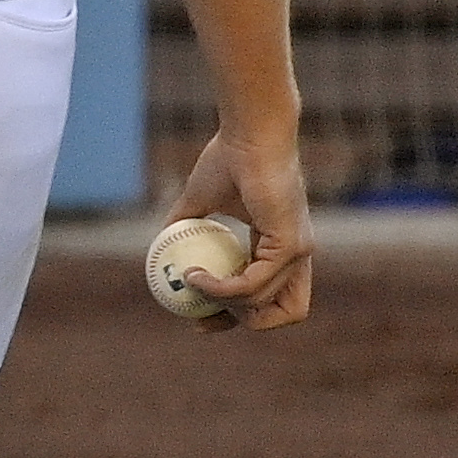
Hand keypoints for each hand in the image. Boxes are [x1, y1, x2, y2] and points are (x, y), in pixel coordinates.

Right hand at [166, 125, 314, 333]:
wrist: (248, 135)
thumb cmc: (228, 158)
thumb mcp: (199, 198)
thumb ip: (184, 224)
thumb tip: (160, 244)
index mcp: (280, 245)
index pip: (271, 295)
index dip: (239, 314)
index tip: (201, 318)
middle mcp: (297, 254)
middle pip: (287, 312)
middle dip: (243, 322)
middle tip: (202, 317)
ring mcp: (297, 252)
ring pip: (264, 303)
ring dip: (221, 302)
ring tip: (191, 280)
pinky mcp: (291, 246)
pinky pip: (253, 284)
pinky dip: (222, 288)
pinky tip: (196, 275)